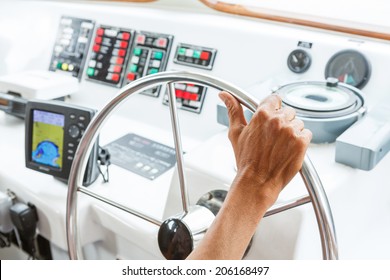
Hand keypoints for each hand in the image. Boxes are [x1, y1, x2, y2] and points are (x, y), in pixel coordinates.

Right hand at [219, 91, 311, 208]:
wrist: (257, 182)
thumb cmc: (246, 160)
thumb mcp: (236, 133)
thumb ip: (233, 110)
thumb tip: (225, 95)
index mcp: (262, 114)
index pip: (275, 99)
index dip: (273, 108)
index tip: (271, 117)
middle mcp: (277, 120)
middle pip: (287, 112)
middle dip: (282, 122)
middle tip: (273, 138)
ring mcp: (291, 131)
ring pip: (298, 123)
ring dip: (292, 132)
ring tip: (280, 146)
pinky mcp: (301, 142)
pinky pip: (306, 134)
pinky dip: (300, 141)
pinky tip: (289, 150)